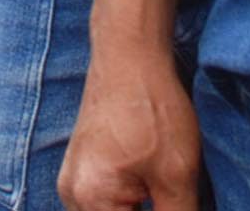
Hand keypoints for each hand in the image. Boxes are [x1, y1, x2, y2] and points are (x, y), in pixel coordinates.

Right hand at [57, 42, 201, 210]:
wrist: (129, 54)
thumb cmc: (152, 109)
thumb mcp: (177, 177)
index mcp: (90, 199)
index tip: (175, 202)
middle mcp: (71, 194)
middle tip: (174, 197)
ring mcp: (73, 181)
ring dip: (139, 210)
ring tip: (164, 192)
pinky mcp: (81, 170)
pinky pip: (103, 205)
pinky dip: (129, 205)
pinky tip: (153, 192)